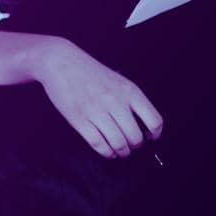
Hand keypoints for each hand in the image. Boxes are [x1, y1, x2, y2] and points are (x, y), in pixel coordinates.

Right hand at [31, 35, 161, 157]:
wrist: (61, 62)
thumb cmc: (91, 73)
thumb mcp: (119, 81)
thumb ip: (132, 100)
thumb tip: (144, 126)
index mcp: (129, 91)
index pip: (154, 121)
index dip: (154, 134)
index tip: (150, 138)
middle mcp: (115, 102)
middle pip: (135, 137)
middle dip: (135, 146)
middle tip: (131, 145)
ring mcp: (96, 111)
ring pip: (118, 143)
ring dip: (122, 152)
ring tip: (120, 151)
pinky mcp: (78, 119)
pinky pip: (98, 144)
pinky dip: (106, 153)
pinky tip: (107, 151)